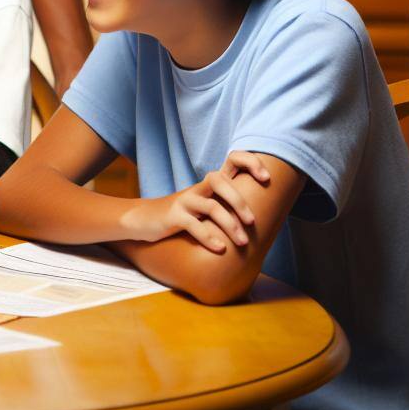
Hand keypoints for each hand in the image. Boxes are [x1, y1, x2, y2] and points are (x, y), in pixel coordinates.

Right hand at [119, 151, 272, 253]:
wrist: (142, 220)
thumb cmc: (182, 215)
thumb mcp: (205, 207)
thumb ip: (226, 206)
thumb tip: (262, 218)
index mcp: (210, 185)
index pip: (232, 159)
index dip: (250, 163)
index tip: (266, 179)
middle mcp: (198, 188)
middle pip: (219, 181)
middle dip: (239, 202)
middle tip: (252, 222)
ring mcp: (184, 201)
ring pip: (211, 206)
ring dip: (230, 225)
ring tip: (242, 243)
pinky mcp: (173, 216)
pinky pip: (193, 225)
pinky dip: (209, 238)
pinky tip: (220, 249)